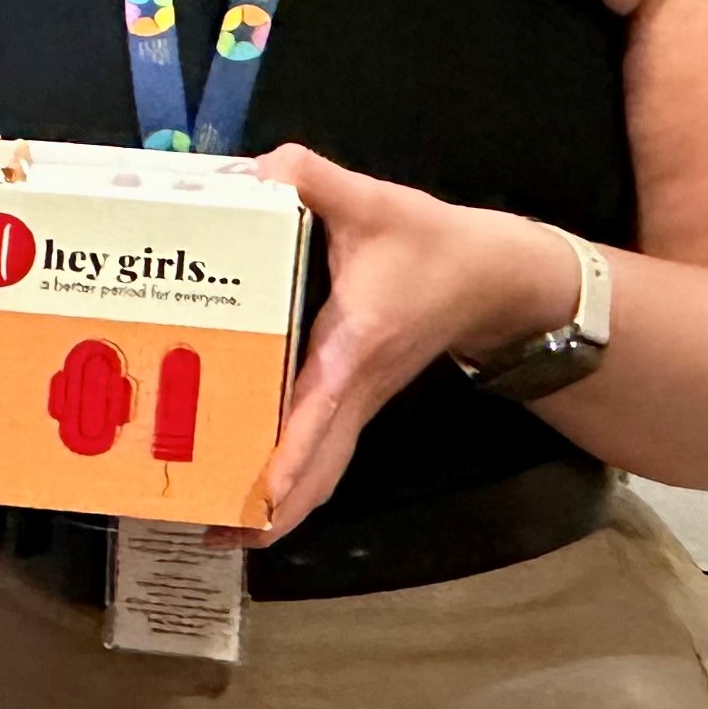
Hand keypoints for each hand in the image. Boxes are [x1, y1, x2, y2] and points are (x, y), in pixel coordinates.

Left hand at [222, 146, 586, 546]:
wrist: (494, 279)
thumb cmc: (432, 246)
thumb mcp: (373, 202)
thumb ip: (311, 178)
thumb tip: (258, 171)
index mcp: (352, 348)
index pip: (320, 414)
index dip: (291, 458)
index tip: (259, 499)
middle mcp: (354, 389)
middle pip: (317, 472)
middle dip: (270, 514)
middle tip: (213, 537)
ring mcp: (358, 404)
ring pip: (321, 474)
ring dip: (278, 509)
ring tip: (221, 532)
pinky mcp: (356, 401)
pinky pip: (322, 455)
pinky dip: (291, 481)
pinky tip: (251, 490)